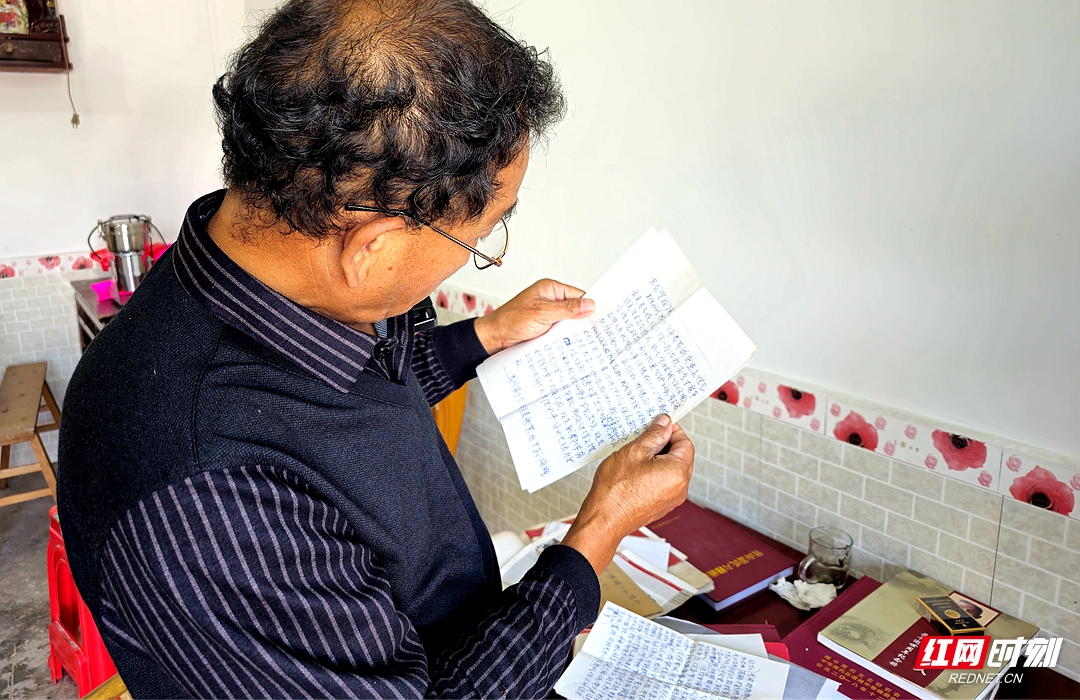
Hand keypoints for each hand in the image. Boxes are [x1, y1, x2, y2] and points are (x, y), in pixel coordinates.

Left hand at [473, 279, 594, 354]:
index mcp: (550, 289)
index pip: (578, 294)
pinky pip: (561, 330)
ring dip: (573, 330)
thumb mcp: (542, 313)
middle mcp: (550, 300)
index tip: (601, 316)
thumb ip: (566, 309)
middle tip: (594, 330)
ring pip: (569, 321)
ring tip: (582, 339)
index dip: (589, 305)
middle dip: (582, 319)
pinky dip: (565, 336)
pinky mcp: (545, 326)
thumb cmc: (511, 320)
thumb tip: (588, 304)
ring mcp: (548, 314)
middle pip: (575, 308)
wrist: (495, 338)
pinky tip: (569, 343)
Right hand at [561, 415, 694, 575]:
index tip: (658, 426)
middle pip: (682, 457)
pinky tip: (636, 471)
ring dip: (659, 459)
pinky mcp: (662, 505)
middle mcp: (680, 488)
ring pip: (672, 470)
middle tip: (645, 439)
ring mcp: (671, 499)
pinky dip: (655, 473)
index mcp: (677, 472)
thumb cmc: (615, 492)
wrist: (604, 520)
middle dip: (665, 445)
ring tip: (637, 456)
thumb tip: (664, 424)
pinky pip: (665, 483)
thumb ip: (654, 435)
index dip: (672, 431)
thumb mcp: (634, 452)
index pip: (686, 443)